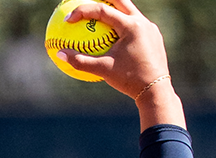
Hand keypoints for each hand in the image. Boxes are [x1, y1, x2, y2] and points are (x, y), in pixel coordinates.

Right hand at [55, 0, 184, 129]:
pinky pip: (136, 25)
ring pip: (130, 12)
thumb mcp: (103, 70)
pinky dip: (123, 25)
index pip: (103, 10)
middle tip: (86, 2)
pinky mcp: (154, 37)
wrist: (156, 91)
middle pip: (119, 1)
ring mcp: (150, 28)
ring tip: (98, 14)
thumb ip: (80, 61)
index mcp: (131, 26)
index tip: (68, 18)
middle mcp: (142, 22)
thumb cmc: (129, 80)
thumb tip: (59, 54)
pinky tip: (113, 34)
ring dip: (114, 11)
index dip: (83, 11)